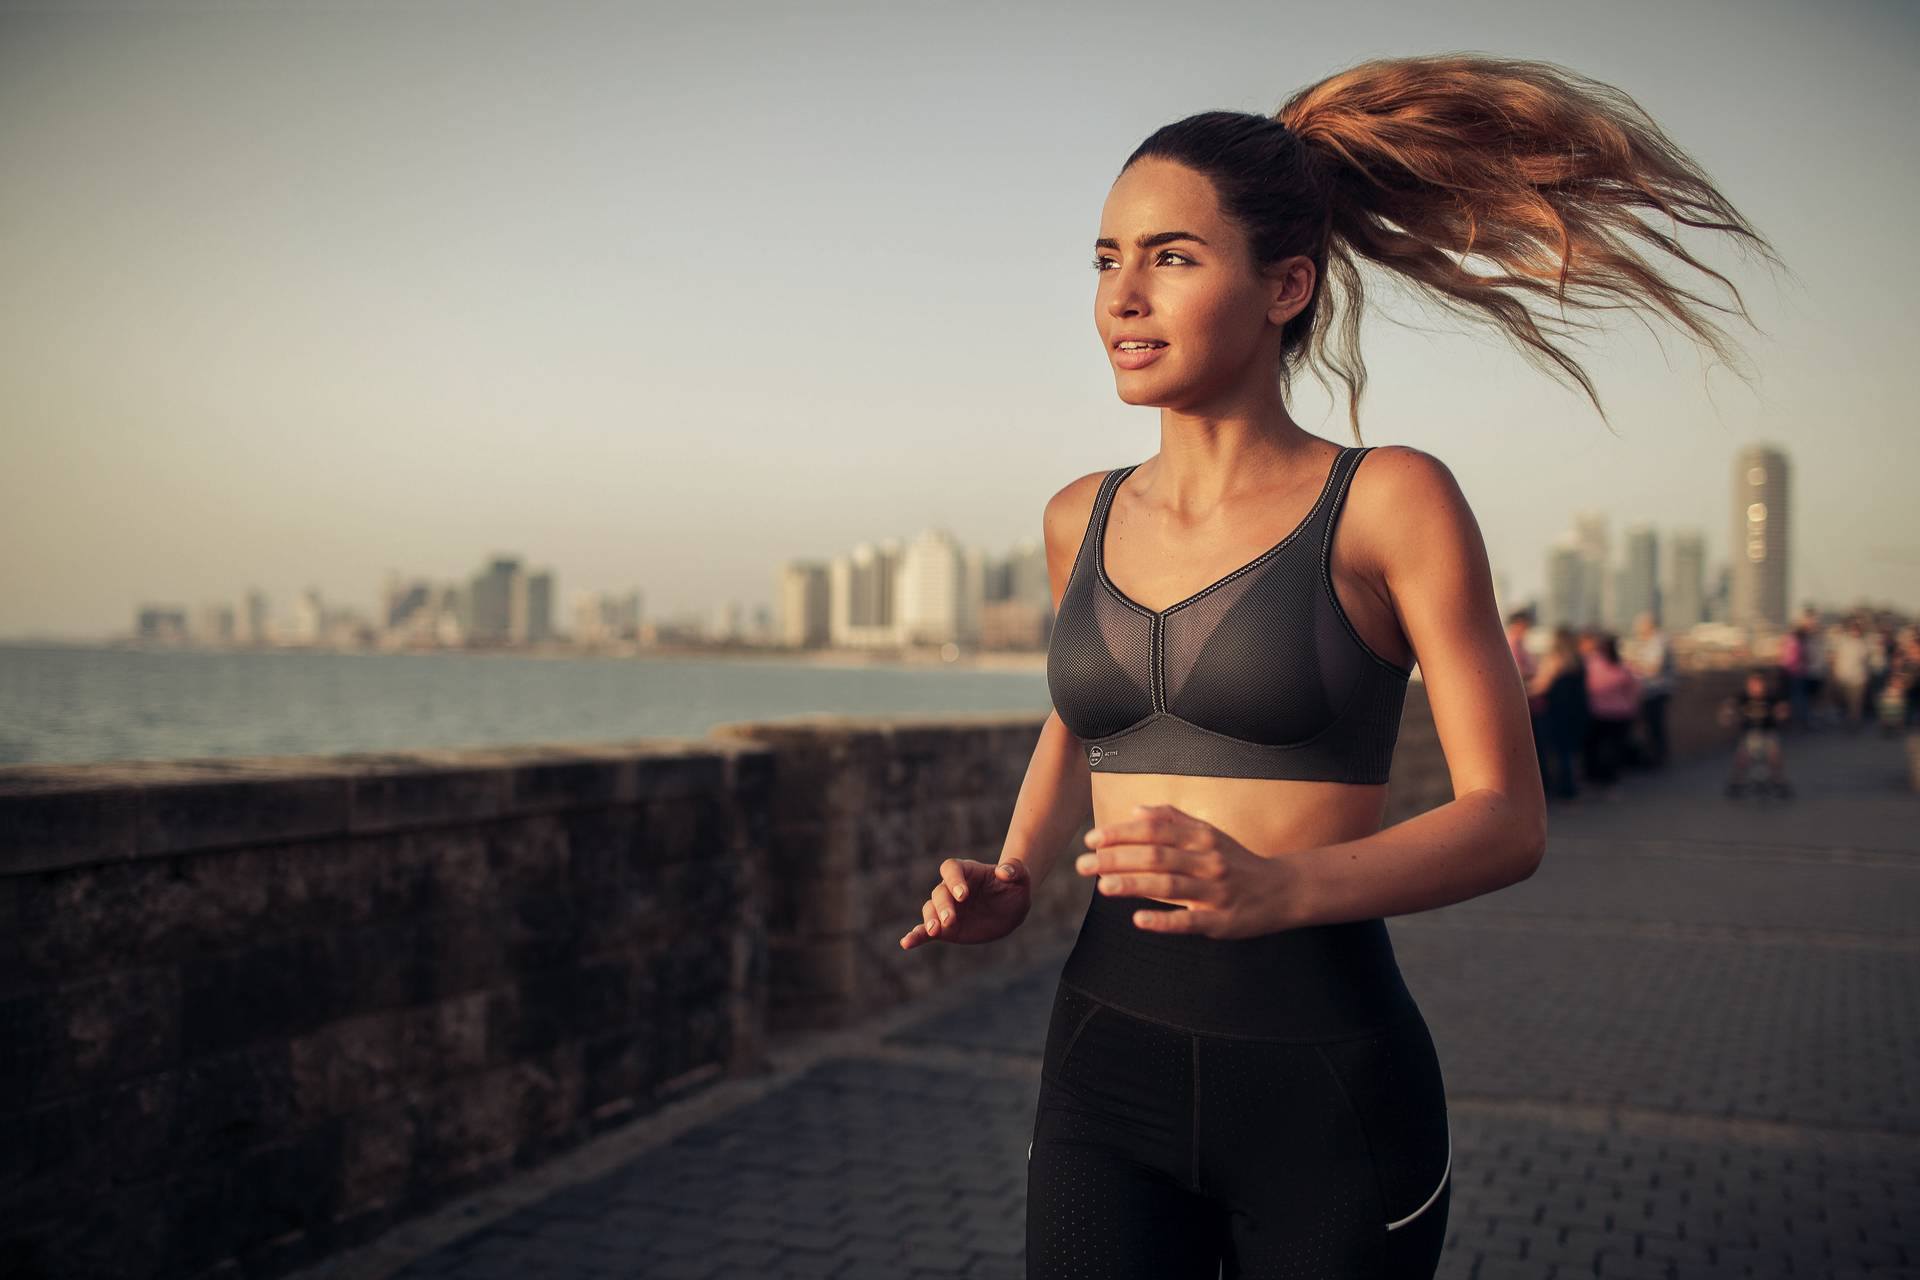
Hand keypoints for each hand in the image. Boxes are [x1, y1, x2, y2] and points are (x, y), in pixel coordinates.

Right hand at [900, 856, 1031, 949]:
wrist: (1011, 909)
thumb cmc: (1015, 888)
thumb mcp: (1022, 878)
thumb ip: (1015, 869)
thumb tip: (1003, 872)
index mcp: (968, 871)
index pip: (951, 869)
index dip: (954, 880)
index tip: (963, 894)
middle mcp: (952, 888)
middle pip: (939, 892)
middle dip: (943, 906)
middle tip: (951, 920)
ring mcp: (947, 908)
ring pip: (930, 909)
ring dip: (930, 920)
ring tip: (935, 931)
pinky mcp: (946, 928)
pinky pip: (926, 930)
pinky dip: (916, 936)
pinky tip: (906, 943)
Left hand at [1074, 804, 1303, 938]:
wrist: (1283, 890)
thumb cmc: (1238, 861)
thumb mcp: (1210, 834)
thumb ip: (1174, 820)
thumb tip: (1136, 810)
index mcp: (1202, 838)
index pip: (1155, 831)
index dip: (1121, 834)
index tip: (1092, 839)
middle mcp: (1208, 861)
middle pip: (1157, 856)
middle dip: (1117, 859)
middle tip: (1082, 865)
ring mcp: (1216, 892)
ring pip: (1169, 886)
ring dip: (1133, 885)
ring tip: (1102, 887)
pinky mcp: (1222, 921)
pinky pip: (1190, 921)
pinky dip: (1164, 921)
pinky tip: (1138, 920)